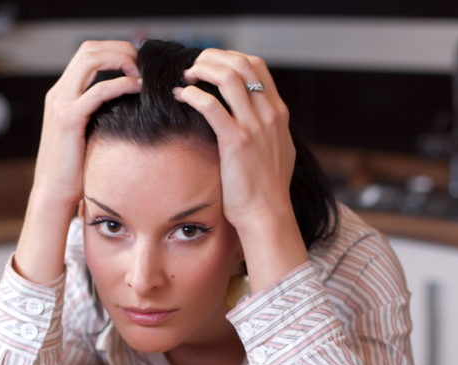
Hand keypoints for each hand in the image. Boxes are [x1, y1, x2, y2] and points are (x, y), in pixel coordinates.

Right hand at [17, 41, 140, 282]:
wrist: (54, 193)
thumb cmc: (75, 169)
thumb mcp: (89, 134)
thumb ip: (100, 115)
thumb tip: (130, 107)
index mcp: (62, 94)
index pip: (88, 54)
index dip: (115, 51)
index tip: (138, 66)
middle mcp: (58, 93)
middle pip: (89, 49)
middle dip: (120, 49)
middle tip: (143, 65)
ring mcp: (61, 104)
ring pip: (90, 59)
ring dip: (120, 60)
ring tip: (141, 74)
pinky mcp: (68, 119)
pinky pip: (98, 90)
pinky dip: (121, 84)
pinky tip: (138, 89)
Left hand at [174, 50, 307, 288]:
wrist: (267, 214)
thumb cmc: (266, 189)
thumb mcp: (277, 150)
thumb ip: (267, 129)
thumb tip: (254, 117)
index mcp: (278, 113)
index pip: (257, 65)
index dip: (230, 57)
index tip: (211, 64)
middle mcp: (269, 114)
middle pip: (241, 64)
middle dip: (213, 57)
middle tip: (193, 66)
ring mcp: (254, 126)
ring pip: (228, 77)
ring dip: (202, 70)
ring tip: (185, 77)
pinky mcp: (236, 141)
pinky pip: (210, 105)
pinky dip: (192, 95)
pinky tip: (180, 97)